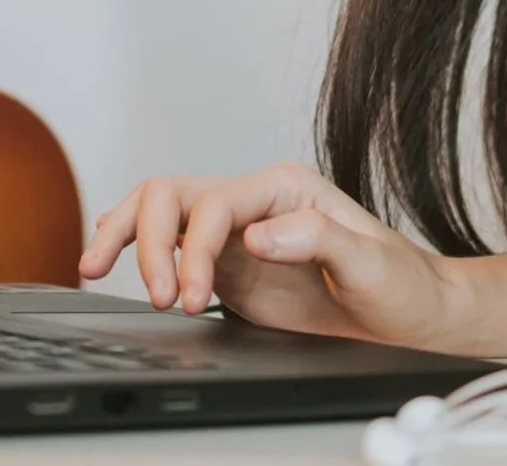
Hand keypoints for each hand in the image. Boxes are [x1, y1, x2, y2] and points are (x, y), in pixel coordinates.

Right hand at [77, 161, 464, 349]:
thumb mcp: (372, 263)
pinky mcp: (228, 265)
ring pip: (159, 211)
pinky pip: (169, 245)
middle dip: (146, 239)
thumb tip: (256, 235)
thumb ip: (316, 239)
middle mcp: (254, 202)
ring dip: (126, 236)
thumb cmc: (401, 286)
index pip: (214, 202)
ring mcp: (236, 232)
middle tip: (151, 295)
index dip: (193, 248)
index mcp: (284, 188)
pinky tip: (109, 259)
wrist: (411, 317)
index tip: (189, 294)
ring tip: (95, 269)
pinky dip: (134, 247)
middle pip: (171, 195)